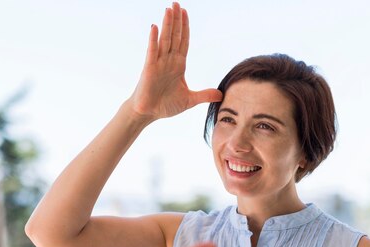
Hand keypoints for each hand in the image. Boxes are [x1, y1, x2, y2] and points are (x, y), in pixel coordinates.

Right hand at [129, 2, 222, 120]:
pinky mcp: (149, 69)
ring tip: (169, 9)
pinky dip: (153, 39)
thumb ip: (204, 95)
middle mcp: (168, 61)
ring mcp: (158, 63)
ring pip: (165, 40)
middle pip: (174, 36)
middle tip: (177, 3)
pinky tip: (155, 27)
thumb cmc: (165, 105)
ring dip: (167, 24)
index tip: (185, 13)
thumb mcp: (189, 100)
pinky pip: (152, 51)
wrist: (149, 113)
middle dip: (176, 20)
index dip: (185, 27)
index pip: (183, 42)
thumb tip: (221, 95)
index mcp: (178, 65)